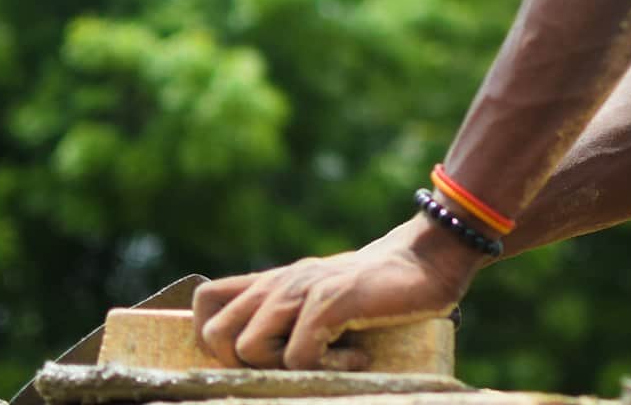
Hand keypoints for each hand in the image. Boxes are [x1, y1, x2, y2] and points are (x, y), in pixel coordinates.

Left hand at [193, 215, 484, 369]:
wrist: (424, 261)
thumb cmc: (375, 291)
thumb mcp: (320, 298)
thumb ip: (288, 313)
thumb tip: (258, 354)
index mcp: (271, 283)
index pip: (206, 302)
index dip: (212, 338)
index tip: (255, 358)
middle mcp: (279, 283)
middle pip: (216, 334)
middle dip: (243, 364)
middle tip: (289, 363)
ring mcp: (302, 289)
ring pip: (249, 348)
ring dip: (286, 369)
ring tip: (330, 359)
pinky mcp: (330, 300)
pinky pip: (300, 356)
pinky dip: (328, 368)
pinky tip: (358, 357)